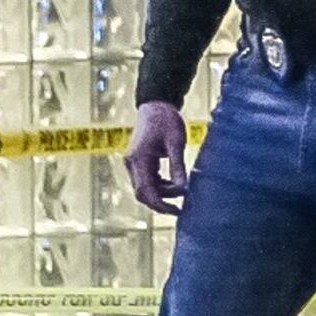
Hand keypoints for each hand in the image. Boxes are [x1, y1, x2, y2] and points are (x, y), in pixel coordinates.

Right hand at [122, 101, 189, 215]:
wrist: (156, 105)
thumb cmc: (166, 120)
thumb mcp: (176, 143)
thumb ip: (178, 167)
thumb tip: (183, 189)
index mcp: (138, 159)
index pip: (145, 190)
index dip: (160, 204)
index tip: (177, 210)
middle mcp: (131, 163)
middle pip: (142, 193)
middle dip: (160, 203)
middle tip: (180, 209)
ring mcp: (133, 163)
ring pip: (145, 188)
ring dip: (161, 194)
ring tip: (182, 192)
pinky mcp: (139, 161)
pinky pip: (147, 180)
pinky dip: (159, 186)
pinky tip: (175, 184)